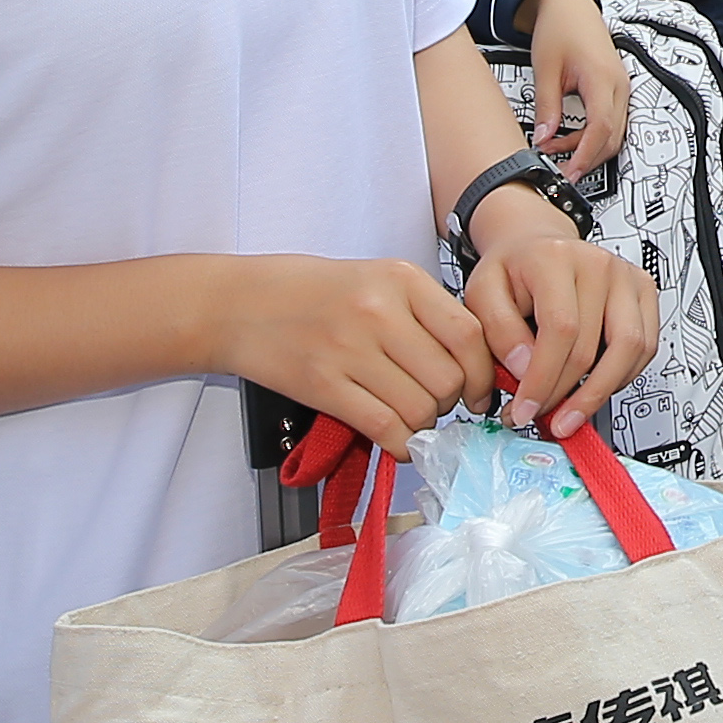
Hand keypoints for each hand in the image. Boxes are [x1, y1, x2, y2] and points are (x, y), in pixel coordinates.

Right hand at [206, 254, 498, 450]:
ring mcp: (350, 348)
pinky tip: (397, 441)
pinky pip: (383, 427)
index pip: (468, 334)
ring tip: (410, 418)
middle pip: (448, 378)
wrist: (239, 302)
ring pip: (419, 408)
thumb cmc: (310, 291)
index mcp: (401, 279)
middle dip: (451, 404)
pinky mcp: (323, 384)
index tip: (479, 391)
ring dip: (424, 425)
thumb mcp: (375, 278)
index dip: (483, 373)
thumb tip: (471, 362)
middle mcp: (379, 310)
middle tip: (437, 406)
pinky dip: (400, 444)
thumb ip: (423, 312)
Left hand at [463, 203, 659, 435]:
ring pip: (631, 350)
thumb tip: (524, 370)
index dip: (543, 379)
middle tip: (541, 416)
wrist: (536, 247)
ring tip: (571, 413)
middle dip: (564, 395)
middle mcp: (598, 264)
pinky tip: (594, 386)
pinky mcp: (643, 292)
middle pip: (593, 347)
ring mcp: (626, 277)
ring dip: (599, 393)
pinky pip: (646, 347)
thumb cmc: (512, 271)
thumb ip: (497, 331)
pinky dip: (622, 377)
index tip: (525, 408)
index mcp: (555, 258)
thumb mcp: (482, 293)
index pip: (560, 329)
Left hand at [518, 0, 634, 180]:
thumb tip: (543, 137)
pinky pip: (612, 122)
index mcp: (602, 78)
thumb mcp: (545, 69)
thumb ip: (547, 106)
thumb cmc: (560, 28)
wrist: (571, 6)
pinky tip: (571, 139)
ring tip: (557, 150)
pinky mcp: (617, 90)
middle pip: (611, 137)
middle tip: (559, 169)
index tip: (570, 172)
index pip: (600, 128)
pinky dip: (594, 137)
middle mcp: (619, 85)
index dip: (585, 155)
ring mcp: (621, 88)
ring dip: (589, 148)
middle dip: (586, 158)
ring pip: (614, 134)